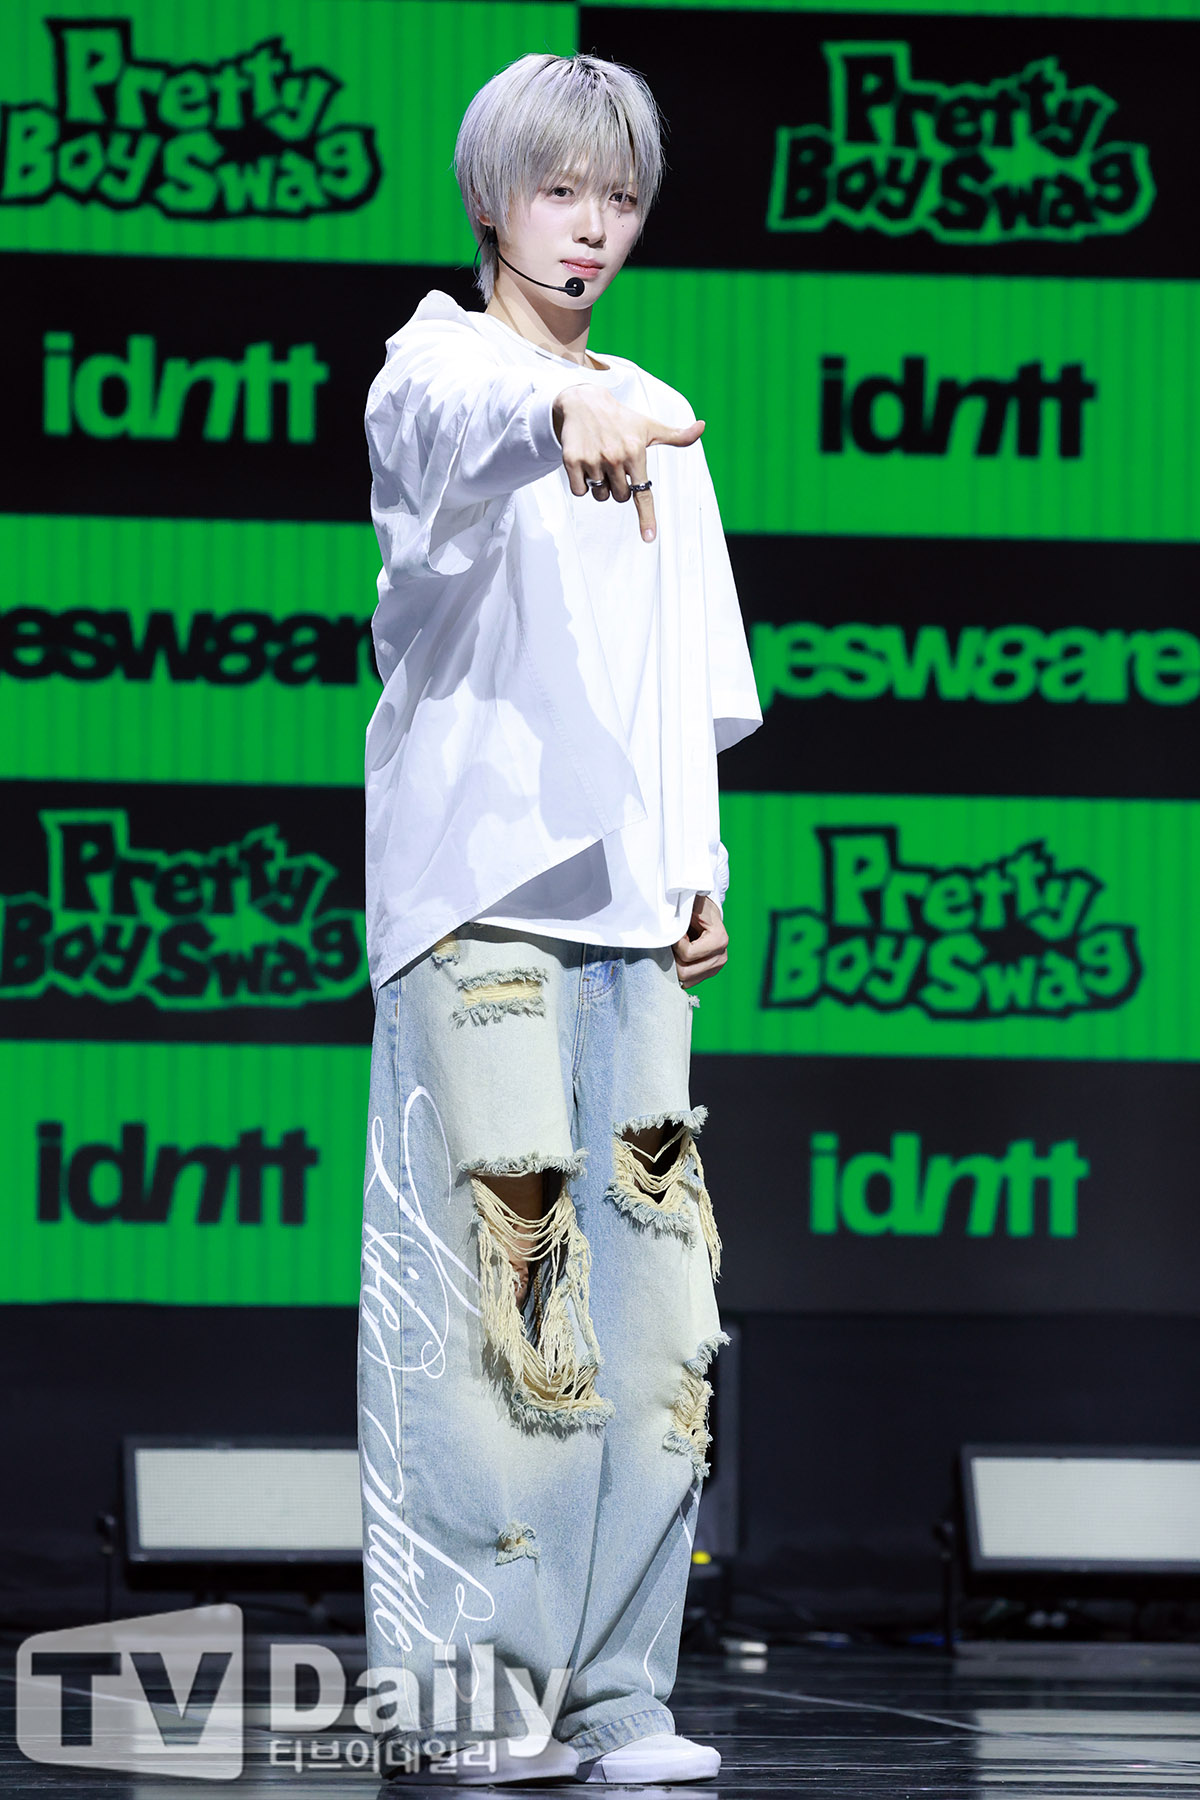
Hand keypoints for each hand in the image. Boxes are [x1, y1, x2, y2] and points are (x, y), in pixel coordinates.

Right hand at [552, 386, 704, 541]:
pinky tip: (584, 462)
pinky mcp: (571, 461)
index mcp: (635, 452)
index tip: (649, 538)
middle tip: (614, 464)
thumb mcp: (649, 427)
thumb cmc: (621, 419)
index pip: (643, 493)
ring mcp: (592, 460)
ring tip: (599, 461)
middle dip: (618, 487)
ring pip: (600, 496)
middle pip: (619, 498)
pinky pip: (579, 491)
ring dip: (600, 486)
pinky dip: (582, 483)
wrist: (583, 402)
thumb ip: (677, 435)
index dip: (647, 517)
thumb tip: (702, 427)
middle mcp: (614, 457)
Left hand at [673, 894, 727, 987]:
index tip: (676, 931)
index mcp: (719, 940)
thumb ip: (680, 918)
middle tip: (674, 943)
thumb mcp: (690, 906)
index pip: (688, 954)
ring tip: (678, 949)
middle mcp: (721, 957)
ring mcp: (716, 967)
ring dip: (676, 965)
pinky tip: (679, 958)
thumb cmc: (697, 907)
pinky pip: (688, 982)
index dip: (675, 944)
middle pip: (686, 972)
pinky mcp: (709, 973)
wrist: (705, 912)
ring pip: (686, 980)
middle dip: (674, 958)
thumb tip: (667, 933)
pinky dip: (679, 971)